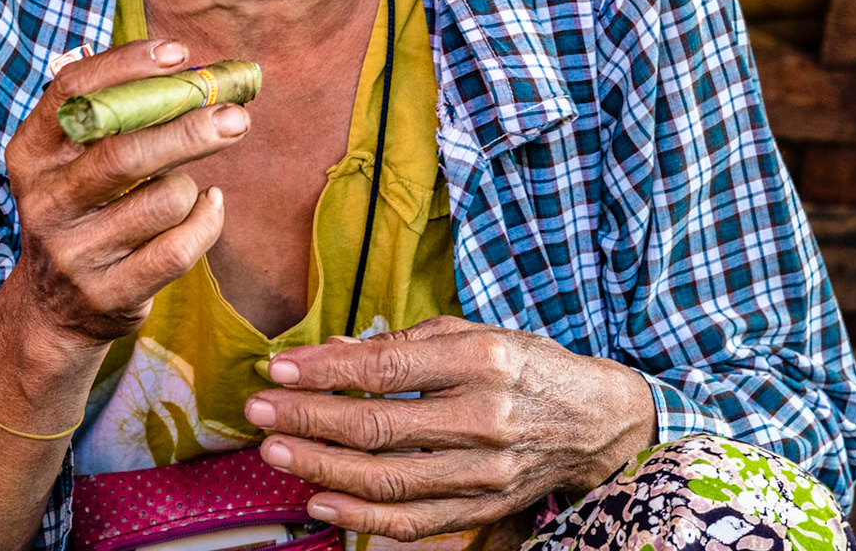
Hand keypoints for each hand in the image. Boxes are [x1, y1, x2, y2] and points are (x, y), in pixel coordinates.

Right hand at [0, 39, 247, 356]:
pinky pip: (180, 247)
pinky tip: (209, 207)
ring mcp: (73, 254)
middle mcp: (45, 202)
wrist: (53, 310)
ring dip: (189, 187)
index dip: (127, 65)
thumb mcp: (76, 160)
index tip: (179, 52)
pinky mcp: (108, 295)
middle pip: (124, 154)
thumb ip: (119, 114)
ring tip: (185, 188)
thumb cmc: (86, 208)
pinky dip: (207, 221)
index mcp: (31, 154)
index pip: (73, 93)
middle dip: (188, 129)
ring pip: (164, 200)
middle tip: (235, 114)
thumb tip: (196, 70)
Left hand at [242, 316, 656, 540]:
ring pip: (388, 479)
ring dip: (322, 466)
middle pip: (379, 424)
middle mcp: (486, 417)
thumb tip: (332, 352)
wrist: (597, 420)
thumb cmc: (527, 366)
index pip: (387, 366)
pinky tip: (321, 500)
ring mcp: (486, 472)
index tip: (278, 368)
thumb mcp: (474, 334)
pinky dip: (361, 517)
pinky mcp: (485, 509)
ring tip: (276, 450)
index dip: (326, 370)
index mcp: (483, 360)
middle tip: (259, 410)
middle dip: (309, 417)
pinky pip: (414, 522)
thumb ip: (404, 344)